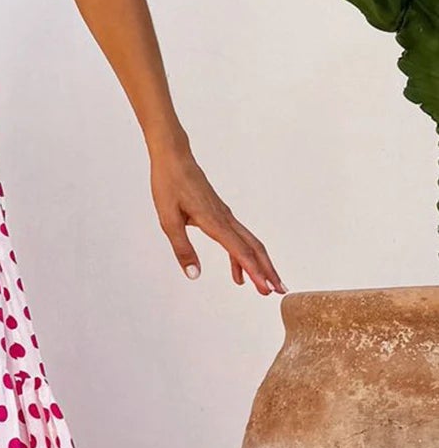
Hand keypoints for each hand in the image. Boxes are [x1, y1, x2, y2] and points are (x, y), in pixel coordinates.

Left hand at [149, 142, 286, 293]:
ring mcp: (224, 215)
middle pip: (254, 247)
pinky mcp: (219, 213)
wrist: (173, 157)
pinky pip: (237, 237)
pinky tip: (238, 272)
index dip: (255, 272)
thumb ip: (182, 248)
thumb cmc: (169, 184)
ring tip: (265, 286)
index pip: (240, 251)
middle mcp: (224, 218)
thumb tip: (193, 274)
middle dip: (267, 270)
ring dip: (259, 264)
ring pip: (249, 242)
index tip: (266, 288)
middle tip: (279, 291)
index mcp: (213, 221)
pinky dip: (241, 256)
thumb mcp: (168, 219)